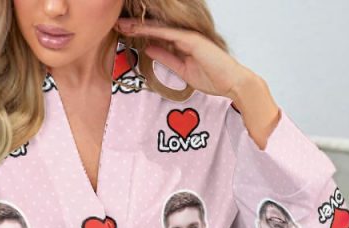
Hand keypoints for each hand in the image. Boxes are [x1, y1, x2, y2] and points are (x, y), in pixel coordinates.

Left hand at [114, 17, 253, 100]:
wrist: (231, 82)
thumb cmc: (212, 78)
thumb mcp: (182, 70)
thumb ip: (166, 58)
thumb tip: (149, 49)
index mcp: (181, 43)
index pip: (156, 35)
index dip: (139, 33)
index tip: (122, 33)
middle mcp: (184, 36)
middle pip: (155, 28)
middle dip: (135, 26)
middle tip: (116, 24)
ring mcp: (188, 36)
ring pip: (159, 28)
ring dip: (140, 26)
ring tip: (122, 25)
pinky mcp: (192, 39)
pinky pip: (168, 34)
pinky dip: (153, 31)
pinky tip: (139, 29)